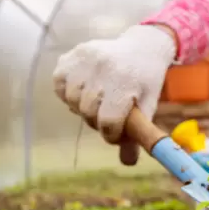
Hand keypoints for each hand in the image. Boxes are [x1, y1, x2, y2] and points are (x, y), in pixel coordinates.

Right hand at [52, 25, 175, 164]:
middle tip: (108, 115)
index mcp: (124, 81)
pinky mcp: (70, 57)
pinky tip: (84, 89)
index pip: (108, 121)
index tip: (116, 133)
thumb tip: (127, 163)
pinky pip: (59, 85)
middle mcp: (102, 67)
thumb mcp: (149, 106)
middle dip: (98, 122)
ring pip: (72, 100)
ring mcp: (83, 59)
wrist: (141, 46)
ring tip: (97, 101)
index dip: (112, 134)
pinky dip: (68, 93)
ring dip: (83, 107)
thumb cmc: (146, 80)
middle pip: (88, 113)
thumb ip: (138, 134)